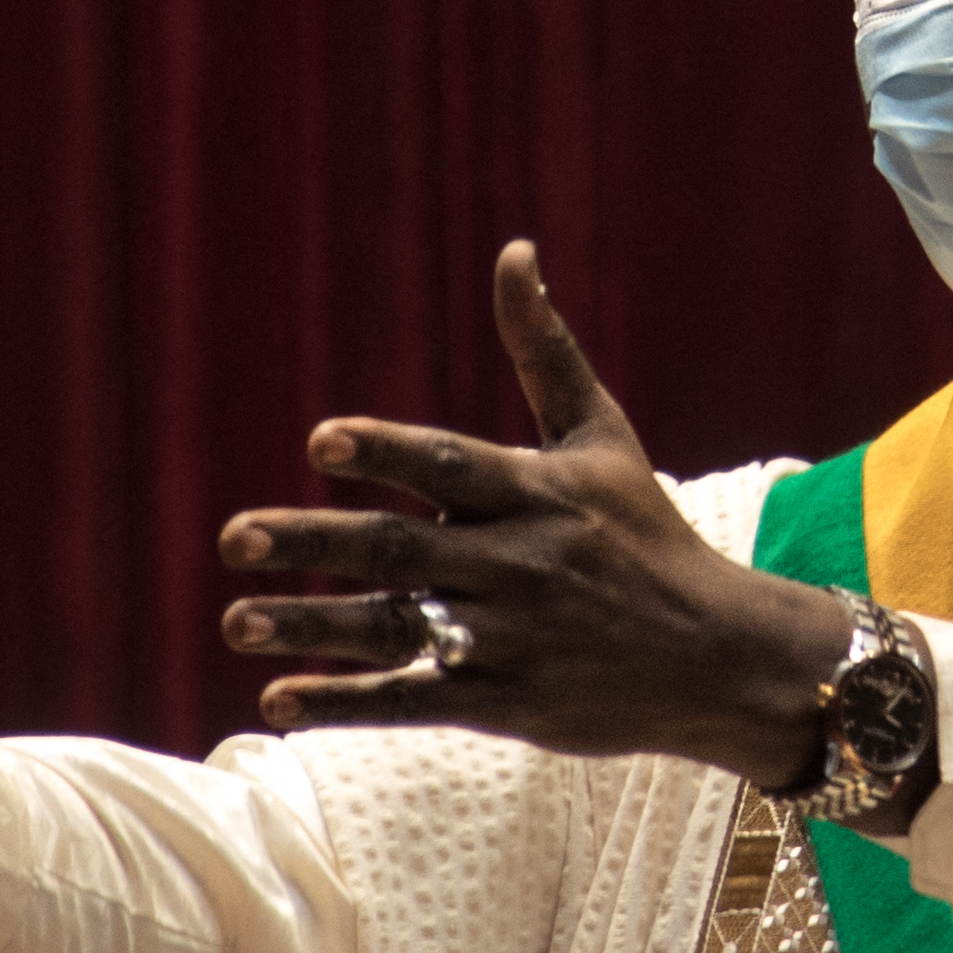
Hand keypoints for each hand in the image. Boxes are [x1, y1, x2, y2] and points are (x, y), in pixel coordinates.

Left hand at [218, 241, 864, 789]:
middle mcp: (520, 564)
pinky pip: (413, 702)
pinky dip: (346, 703)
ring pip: (396, 629)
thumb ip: (544, 349)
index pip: (449, 465)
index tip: (321, 442)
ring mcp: (513, 639)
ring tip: (234, 621)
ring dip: (311, 628)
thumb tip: (513, 248)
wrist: (721, 657)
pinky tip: (278, 700)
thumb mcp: (603, 436)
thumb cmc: (646, 534)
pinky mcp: (508, 704)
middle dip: (314, 544)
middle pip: (402, 550)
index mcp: (538, 492)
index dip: (386, 452)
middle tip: (232, 536)